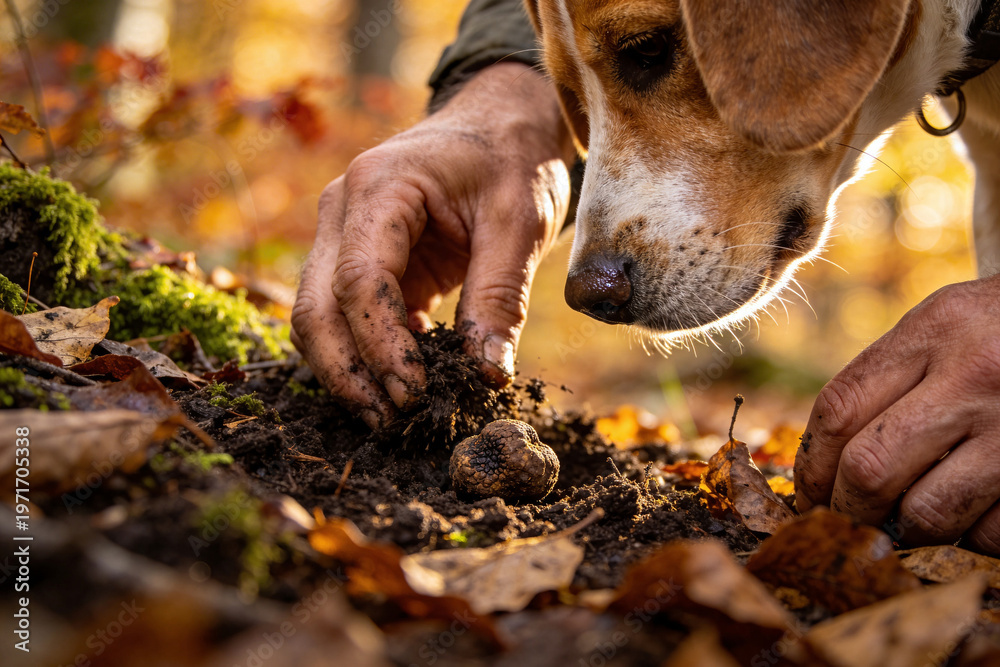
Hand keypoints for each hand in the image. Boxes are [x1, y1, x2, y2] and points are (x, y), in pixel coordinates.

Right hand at [291, 63, 575, 429]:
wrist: (497, 124)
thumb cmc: (510, 160)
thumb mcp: (519, 222)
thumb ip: (500, 296)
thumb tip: (486, 375)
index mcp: (379, 187)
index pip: (358, 279)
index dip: (382, 344)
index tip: (417, 393)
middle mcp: (343, 209)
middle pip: (315, 306)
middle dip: (349, 371)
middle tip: (395, 419)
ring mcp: (342, 234)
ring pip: (316, 317)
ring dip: (346, 371)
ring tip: (391, 414)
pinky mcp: (358, 259)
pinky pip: (343, 315)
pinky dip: (363, 354)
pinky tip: (398, 385)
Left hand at [794, 274, 999, 552]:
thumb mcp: (946, 323)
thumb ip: (888, 376)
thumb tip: (825, 461)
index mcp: (937, 329)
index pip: (839, 409)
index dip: (811, 464)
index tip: (807, 492)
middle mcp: (976, 375)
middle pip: (870, 469)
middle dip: (847, 508)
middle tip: (848, 520)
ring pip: (928, 514)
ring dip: (907, 532)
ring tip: (906, 522)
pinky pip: (992, 534)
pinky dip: (973, 539)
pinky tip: (973, 516)